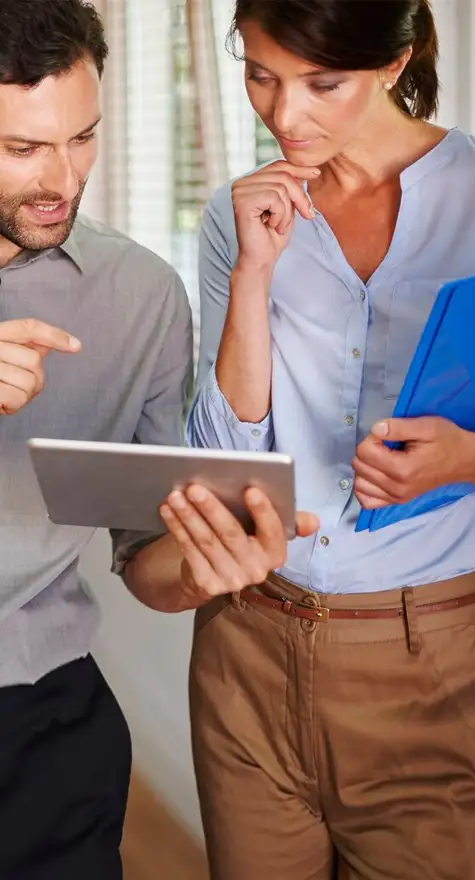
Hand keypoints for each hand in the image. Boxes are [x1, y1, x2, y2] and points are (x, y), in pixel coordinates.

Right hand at [0, 318, 80, 414]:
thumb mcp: (1, 353)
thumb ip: (21, 347)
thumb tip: (48, 343)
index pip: (28, 328)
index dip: (54, 335)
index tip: (76, 346)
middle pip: (34, 360)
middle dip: (34, 379)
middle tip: (17, 386)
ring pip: (30, 382)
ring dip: (22, 396)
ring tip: (5, 394)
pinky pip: (16, 398)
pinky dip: (12, 406)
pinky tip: (1, 403)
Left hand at [159, 485, 318, 607]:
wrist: (215, 576)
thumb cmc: (244, 542)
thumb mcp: (266, 532)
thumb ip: (288, 521)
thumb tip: (313, 522)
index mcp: (276, 554)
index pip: (273, 532)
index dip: (263, 511)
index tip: (250, 489)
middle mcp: (256, 570)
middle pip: (232, 534)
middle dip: (212, 508)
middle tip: (195, 487)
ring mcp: (231, 580)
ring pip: (207, 541)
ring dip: (188, 516)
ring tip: (176, 495)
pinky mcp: (207, 584)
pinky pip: (190, 551)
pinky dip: (177, 528)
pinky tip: (167, 511)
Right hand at [231, 160, 319, 270]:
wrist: (261, 260)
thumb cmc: (273, 237)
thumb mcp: (288, 206)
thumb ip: (292, 188)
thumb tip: (309, 169)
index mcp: (250, 182)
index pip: (278, 166)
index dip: (299, 169)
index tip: (316, 173)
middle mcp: (241, 184)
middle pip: (283, 174)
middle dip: (299, 196)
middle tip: (305, 215)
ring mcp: (240, 191)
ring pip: (281, 187)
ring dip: (287, 211)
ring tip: (279, 225)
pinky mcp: (242, 201)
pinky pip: (274, 198)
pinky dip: (280, 215)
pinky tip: (271, 225)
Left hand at [352, 416, 474, 508]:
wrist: (462, 461)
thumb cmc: (446, 441)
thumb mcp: (426, 426)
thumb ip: (398, 427)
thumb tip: (374, 429)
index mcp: (402, 469)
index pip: (364, 452)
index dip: (372, 437)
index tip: (387, 435)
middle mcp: (396, 487)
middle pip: (359, 466)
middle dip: (368, 450)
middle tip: (386, 445)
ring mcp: (396, 497)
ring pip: (359, 483)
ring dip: (364, 467)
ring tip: (381, 458)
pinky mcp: (397, 501)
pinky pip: (367, 500)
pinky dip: (365, 486)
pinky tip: (374, 475)